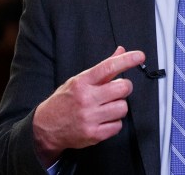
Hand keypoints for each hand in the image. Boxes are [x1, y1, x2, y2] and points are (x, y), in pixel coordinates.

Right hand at [32, 46, 144, 165]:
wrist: (45, 127)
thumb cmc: (65, 101)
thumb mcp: (79, 80)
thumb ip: (102, 68)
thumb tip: (121, 51)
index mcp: (82, 82)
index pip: (109, 67)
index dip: (127, 60)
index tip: (139, 56)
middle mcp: (86, 98)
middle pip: (122, 87)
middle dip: (124, 88)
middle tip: (116, 90)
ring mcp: (90, 117)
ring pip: (123, 107)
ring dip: (119, 106)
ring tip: (107, 107)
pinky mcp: (93, 134)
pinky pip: (118, 125)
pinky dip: (114, 122)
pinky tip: (104, 120)